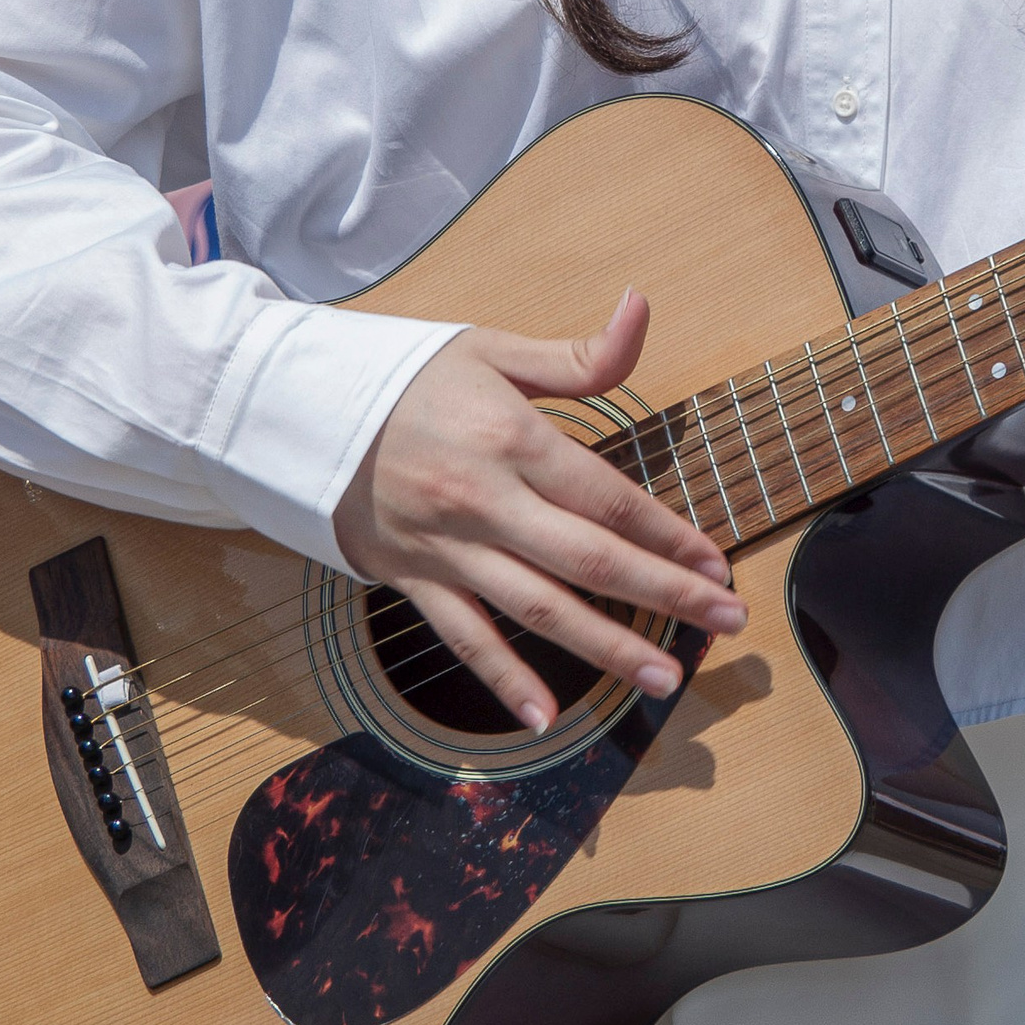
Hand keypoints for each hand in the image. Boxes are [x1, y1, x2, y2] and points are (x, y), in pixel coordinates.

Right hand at [332, 299, 747, 731]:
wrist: (297, 409)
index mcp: (512, 439)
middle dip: (666, 595)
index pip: (609, 498)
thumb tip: (641, 308)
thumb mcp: (492, 350)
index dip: (669, 534)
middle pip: (590, 560)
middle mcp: (484, 501)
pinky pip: (464, 637)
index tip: (716, 562)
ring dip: (608, 648)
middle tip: (727, 621)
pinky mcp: (415, 578)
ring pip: (540, 608)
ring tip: (666, 676)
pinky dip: (504, 680)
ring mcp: (448, 547)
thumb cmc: (407, 378)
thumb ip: (576, 355)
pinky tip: (546, 716)